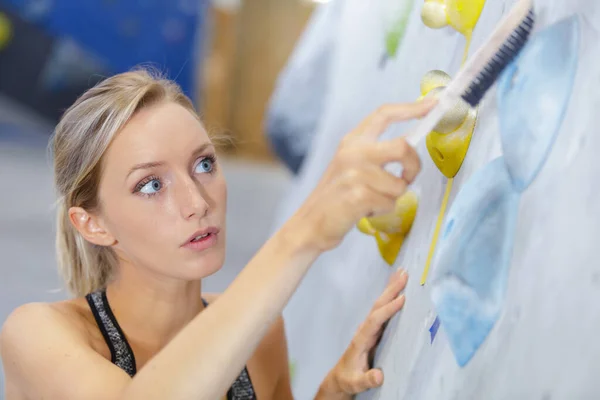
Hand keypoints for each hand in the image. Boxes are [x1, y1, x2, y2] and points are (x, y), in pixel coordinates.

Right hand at [289, 99, 436, 252]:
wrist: (309, 224)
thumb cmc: (335, 198)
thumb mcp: (349, 165)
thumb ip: (375, 152)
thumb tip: (408, 144)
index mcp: (351, 141)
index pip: (383, 115)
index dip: (411, 108)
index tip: (432, 104)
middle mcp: (353, 152)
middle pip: (403, 147)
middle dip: (413, 166)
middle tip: (407, 178)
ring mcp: (355, 174)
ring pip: (399, 185)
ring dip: (391, 198)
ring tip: (371, 201)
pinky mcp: (358, 196)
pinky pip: (390, 203)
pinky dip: (382, 211)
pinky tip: (364, 211)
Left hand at [316, 269, 408, 398]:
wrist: (341, 378)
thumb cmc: (349, 379)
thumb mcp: (356, 383)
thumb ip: (366, 379)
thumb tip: (379, 375)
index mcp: (361, 339)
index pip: (375, 320)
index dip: (388, 309)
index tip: (402, 298)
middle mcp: (364, 330)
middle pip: (377, 306)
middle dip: (390, 290)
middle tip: (404, 274)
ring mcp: (369, 329)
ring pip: (380, 305)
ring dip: (391, 289)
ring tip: (402, 273)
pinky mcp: (374, 331)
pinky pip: (383, 310)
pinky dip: (391, 298)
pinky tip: (398, 290)